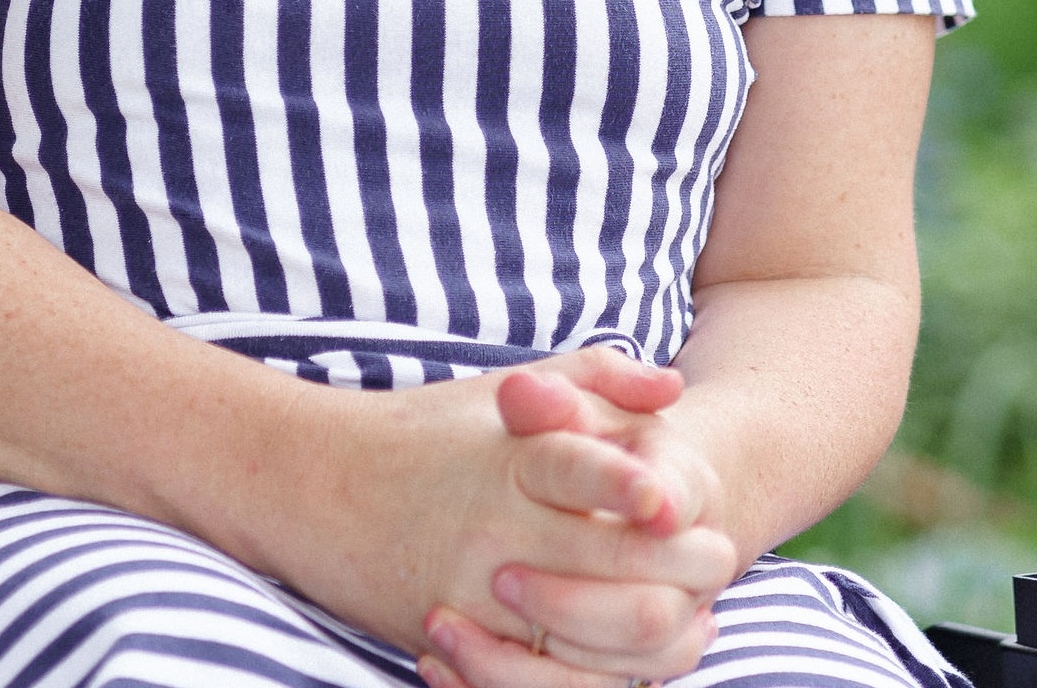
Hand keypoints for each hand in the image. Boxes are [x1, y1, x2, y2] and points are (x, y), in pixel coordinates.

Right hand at [266, 348, 730, 680]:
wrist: (315, 484)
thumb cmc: (426, 429)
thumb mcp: (509, 390)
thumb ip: (596, 378)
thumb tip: (674, 388)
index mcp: (508, 456)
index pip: (572, 466)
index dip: (623, 483)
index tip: (668, 498)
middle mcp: (495, 526)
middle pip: (604, 560)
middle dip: (677, 562)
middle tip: (721, 553)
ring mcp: (477, 591)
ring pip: (589, 634)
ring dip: (658, 627)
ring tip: (699, 611)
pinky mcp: (462, 640)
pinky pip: (551, 677)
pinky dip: (609, 673)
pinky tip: (647, 654)